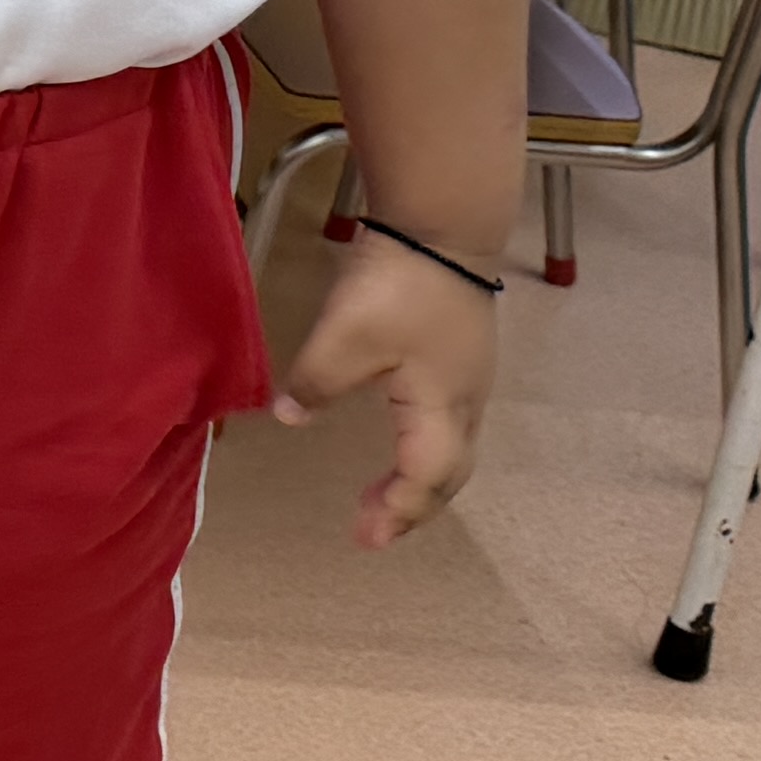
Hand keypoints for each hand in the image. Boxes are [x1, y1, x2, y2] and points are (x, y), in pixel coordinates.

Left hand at [269, 239, 498, 549]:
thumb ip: (317, 380)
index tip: (366, 538)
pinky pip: (450, 424)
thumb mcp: (345, 335)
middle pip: (449, 472)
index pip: (426, 476)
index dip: (399, 511)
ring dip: (420, 480)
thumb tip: (291, 416)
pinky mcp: (461, 355)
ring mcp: (469, 377)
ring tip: (381, 497)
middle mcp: (466, 400)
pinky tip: (400, 443)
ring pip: (454, 449)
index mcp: (441, 405)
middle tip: (372, 530)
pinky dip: (426, 450)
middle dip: (413, 507)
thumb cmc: (400, 282)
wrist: (443, 222)